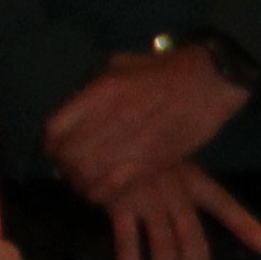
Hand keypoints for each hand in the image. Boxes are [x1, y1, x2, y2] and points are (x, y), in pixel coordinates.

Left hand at [42, 46, 245, 200]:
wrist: (211, 81)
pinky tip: (102, 191)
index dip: (49, 145)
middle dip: (63, 166)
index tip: (54, 149)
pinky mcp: (152, 161)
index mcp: (101, 92)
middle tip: (69, 168)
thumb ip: (95, 87)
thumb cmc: (166, 70)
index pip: (55, 129)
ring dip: (79, 182)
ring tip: (84, 181)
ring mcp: (132, 142)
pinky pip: (112, 186)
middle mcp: (112, 118)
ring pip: (86, 174)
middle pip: (67, 155)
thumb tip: (74, 108)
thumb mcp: (122, 66)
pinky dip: (100, 193)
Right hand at [91, 157, 260, 259]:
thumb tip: (214, 216)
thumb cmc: (139, 152)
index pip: (221, 202)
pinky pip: (128, 241)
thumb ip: (187, 185)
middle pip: (191, 236)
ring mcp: (147, 199)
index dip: (243, 223)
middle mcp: (173, 191)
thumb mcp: (171, 162)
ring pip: (163, 244)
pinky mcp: (119, 205)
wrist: (102, 137)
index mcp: (189, 179)